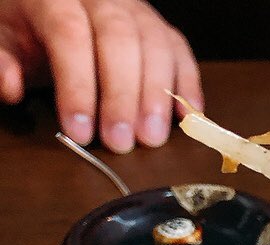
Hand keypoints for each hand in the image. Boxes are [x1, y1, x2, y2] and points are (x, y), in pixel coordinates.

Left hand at [0, 0, 201, 152]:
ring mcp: (136, 10)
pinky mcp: (160, 28)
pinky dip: (188, 85)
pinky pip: (180, 51)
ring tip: (153, 137)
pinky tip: (187, 117)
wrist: (52, 7)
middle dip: (122, 96)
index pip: (70, 35)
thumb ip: (1, 60)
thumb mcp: (3, 38)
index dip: (77, 86)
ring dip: (158, 95)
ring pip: (155, 44)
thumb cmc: (27, 28)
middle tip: (121, 142)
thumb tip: (11, 86)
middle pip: (119, 40)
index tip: (79, 132)